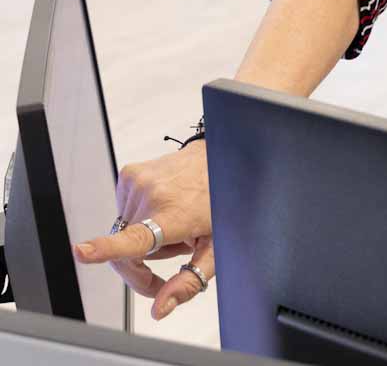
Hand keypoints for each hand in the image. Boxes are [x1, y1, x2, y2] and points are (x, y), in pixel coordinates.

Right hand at [72, 141, 213, 320]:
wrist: (220, 160)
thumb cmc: (221, 203)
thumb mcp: (216, 247)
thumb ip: (189, 281)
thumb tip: (160, 309)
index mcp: (174, 216)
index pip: (136, 239)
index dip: (106, 249)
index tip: (82, 252)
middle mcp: (153, 195)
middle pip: (126, 251)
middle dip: (144, 265)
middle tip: (173, 260)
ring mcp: (138, 182)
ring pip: (125, 232)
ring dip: (146, 239)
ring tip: (175, 225)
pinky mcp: (128, 175)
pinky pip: (125, 211)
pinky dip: (141, 217)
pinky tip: (165, 208)